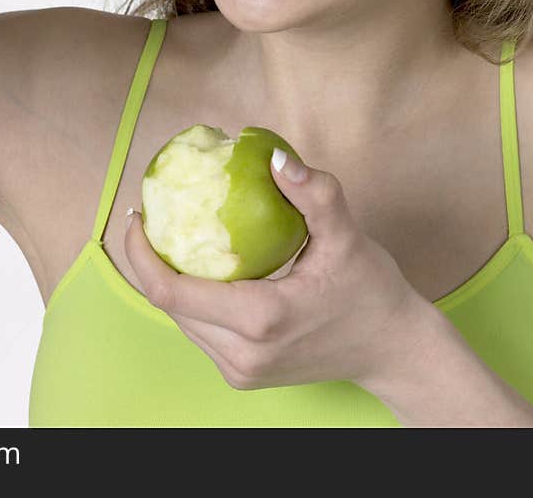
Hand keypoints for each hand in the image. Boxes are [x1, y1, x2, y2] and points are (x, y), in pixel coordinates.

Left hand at [124, 146, 424, 391]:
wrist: (395, 352)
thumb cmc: (372, 293)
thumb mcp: (347, 237)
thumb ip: (314, 194)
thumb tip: (275, 157)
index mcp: (259, 320)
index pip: (171, 291)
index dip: (141, 254)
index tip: (137, 215)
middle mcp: (242, 354)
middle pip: (169, 306)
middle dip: (150, 260)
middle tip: (150, 216)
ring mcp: (242, 371)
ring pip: (182, 321)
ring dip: (169, 279)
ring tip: (165, 235)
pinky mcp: (244, 375)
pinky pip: (201, 332)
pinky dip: (191, 298)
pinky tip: (196, 264)